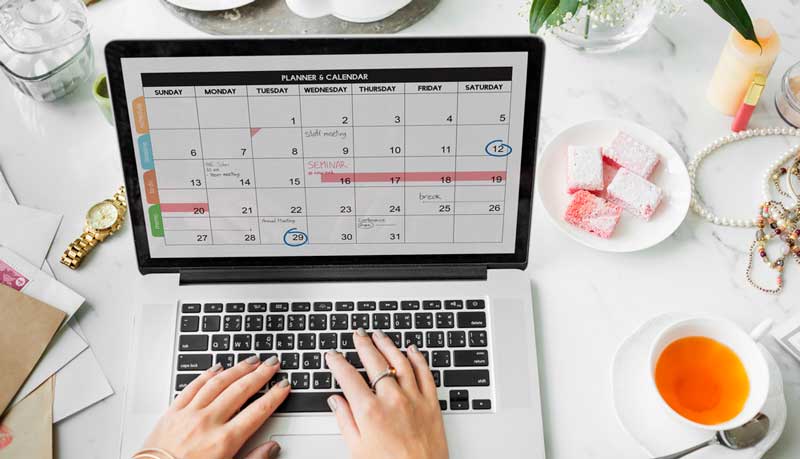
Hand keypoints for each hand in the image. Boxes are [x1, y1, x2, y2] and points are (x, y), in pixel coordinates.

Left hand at [141, 355, 289, 458]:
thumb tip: (272, 448)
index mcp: (224, 441)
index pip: (257, 412)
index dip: (274, 396)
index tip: (284, 386)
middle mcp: (207, 423)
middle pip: (240, 391)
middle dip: (260, 375)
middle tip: (273, 364)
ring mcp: (188, 415)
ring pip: (218, 383)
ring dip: (237, 369)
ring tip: (251, 361)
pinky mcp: (172, 413)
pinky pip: (192, 387)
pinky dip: (207, 375)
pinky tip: (218, 368)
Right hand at [326, 329, 448, 458]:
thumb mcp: (357, 449)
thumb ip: (345, 421)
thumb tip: (336, 401)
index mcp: (369, 411)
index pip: (348, 376)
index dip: (338, 362)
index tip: (333, 355)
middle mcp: (392, 399)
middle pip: (375, 361)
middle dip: (363, 344)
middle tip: (358, 334)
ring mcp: (414, 398)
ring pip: (400, 360)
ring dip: (388, 344)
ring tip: (379, 335)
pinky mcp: (431, 403)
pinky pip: (425, 372)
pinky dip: (417, 357)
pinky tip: (411, 349)